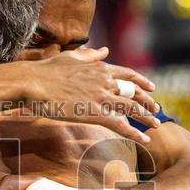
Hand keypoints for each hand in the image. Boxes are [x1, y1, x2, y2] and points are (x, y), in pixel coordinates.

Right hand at [21, 48, 161, 142]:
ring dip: (146, 117)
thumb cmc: (45, 71)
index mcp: (99, 67)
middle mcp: (104, 80)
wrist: (32, 82)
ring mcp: (100, 97)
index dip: (141, 81)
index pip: (127, 74)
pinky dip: (134, 133)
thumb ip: (90, 55)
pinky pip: (120, 124)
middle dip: (147, 100)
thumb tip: (105, 50)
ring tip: (156, 124)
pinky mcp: (94, 113)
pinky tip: (145, 139)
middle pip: (133, 91)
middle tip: (157, 108)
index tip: (151, 87)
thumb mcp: (70, 57)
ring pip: (131, 107)